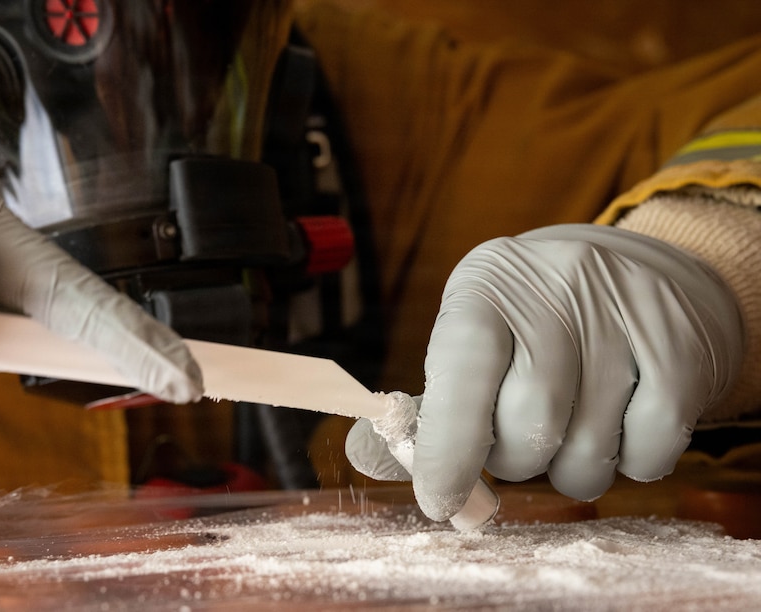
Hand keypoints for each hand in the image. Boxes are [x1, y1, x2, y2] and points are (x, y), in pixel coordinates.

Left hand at [347, 223, 742, 520]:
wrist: (644, 275)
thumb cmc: (533, 323)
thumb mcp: (471, 337)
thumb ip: (427, 402)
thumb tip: (363, 455)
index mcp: (486, 288)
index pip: (462, 369)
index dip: (447, 444)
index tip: (437, 498)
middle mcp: (556, 292)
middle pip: (527, 427)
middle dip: (513, 457)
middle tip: (518, 435)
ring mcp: (625, 318)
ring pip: (585, 454)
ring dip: (568, 469)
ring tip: (568, 428)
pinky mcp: (681, 352)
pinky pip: (645, 455)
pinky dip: (628, 463)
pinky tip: (618, 423)